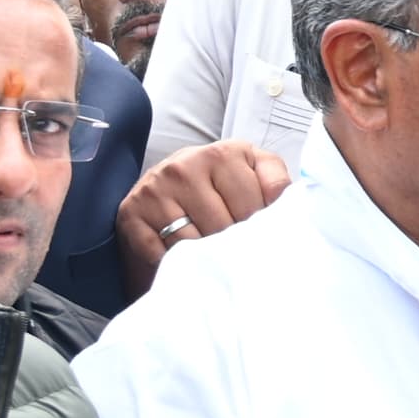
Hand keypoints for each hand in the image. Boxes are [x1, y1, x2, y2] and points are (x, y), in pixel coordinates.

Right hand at [118, 140, 293, 287]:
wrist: (166, 189)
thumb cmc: (218, 184)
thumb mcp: (252, 171)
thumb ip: (274, 181)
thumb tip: (286, 201)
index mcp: (222, 153)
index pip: (252, 206)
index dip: (260, 230)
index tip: (259, 239)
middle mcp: (185, 166)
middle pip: (222, 227)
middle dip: (234, 247)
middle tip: (237, 255)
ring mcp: (155, 189)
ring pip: (193, 242)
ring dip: (206, 258)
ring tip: (214, 258)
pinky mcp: (131, 213)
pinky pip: (162, 252)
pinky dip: (176, 263)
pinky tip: (186, 260)